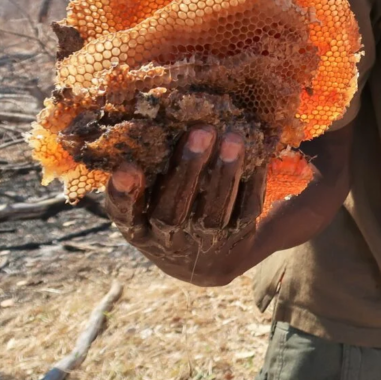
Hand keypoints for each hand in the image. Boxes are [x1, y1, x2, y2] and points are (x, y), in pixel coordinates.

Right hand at [104, 125, 265, 285]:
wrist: (212, 260)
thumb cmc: (173, 212)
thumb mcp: (151, 202)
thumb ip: (149, 172)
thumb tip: (154, 119)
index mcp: (139, 230)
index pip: (124, 215)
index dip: (123, 195)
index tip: (126, 166)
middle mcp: (168, 242)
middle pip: (172, 213)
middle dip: (187, 170)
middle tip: (202, 130)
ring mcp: (203, 246)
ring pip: (213, 214)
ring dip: (224, 174)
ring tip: (233, 138)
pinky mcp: (236, 241)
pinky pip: (245, 214)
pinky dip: (252, 185)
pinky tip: (257, 158)